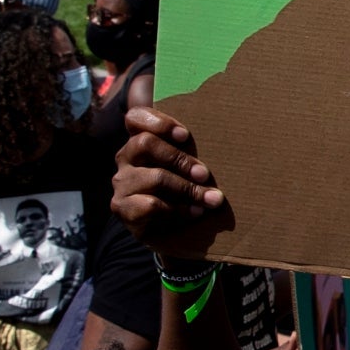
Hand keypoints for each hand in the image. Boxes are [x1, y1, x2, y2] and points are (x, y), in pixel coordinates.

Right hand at [112, 106, 230, 254]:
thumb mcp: (188, 165)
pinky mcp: (123, 209)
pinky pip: (150, 205)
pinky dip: (179, 210)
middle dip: (181, 159)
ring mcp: (122, 184)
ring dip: (188, 189)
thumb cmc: (183, 187)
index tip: (185, 136)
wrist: (170, 230)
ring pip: (154, 177)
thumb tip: (227, 129)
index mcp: (140, 140)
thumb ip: (192, 147)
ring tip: (212, 199)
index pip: (135, 118)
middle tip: (205, 174)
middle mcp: (126, 158)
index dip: (159, 122)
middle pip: (145, 143)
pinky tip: (195, 212)